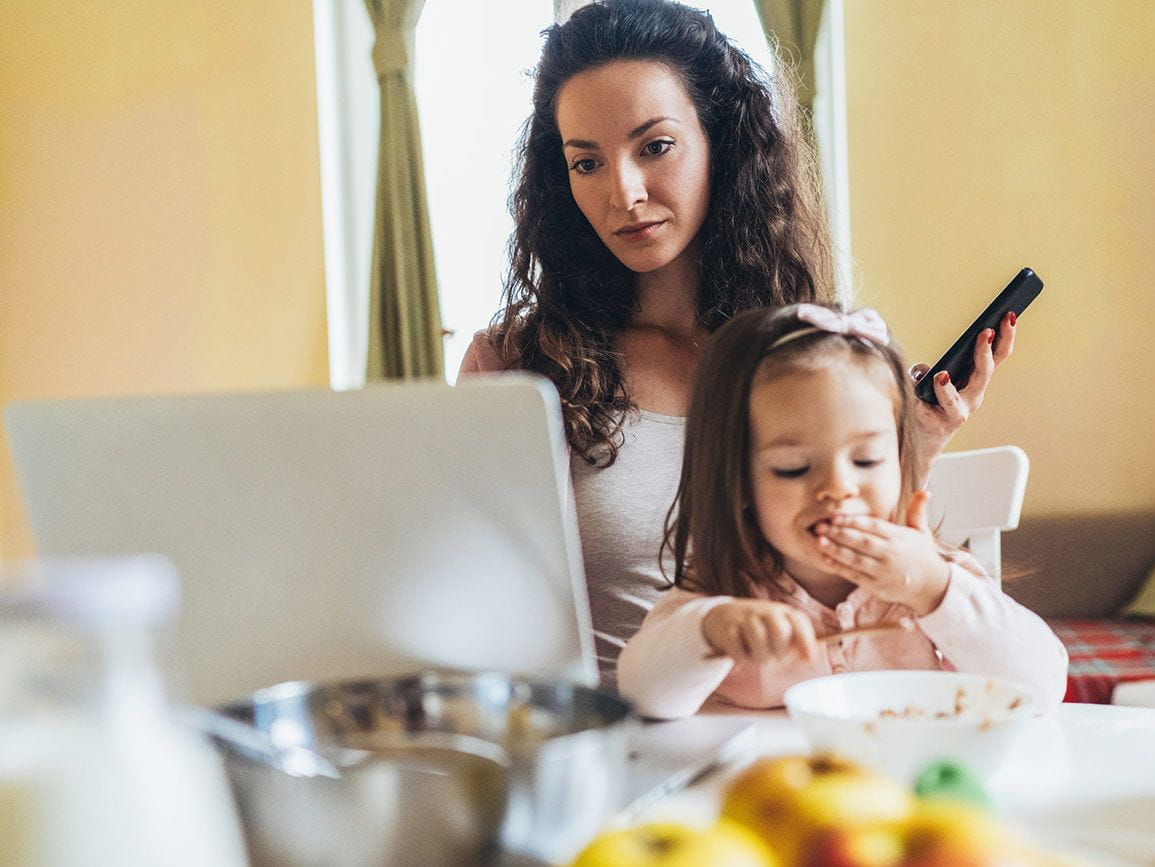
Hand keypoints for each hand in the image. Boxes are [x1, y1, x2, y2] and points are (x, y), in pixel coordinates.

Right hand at [702, 599, 817, 663]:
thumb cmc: (757, 627)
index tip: (808, 660)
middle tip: (773, 657)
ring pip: (758, 638)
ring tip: (756, 657)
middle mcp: (764, 610)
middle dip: (779, 651)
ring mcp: (744, 617)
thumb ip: (795, 640)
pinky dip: (740, 657)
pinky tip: (740, 655)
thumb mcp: (777, 627)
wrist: (721, 615)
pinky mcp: (727, 627)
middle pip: (779, 631)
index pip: (798, 621)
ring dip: (759, 656)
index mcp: (781, 612)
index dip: (805, 641)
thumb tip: (809, 658)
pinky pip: (737, 647)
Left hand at [814, 490, 950, 615]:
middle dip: (839, 533)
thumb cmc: (921, 554)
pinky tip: (826, 559)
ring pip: (856, 559)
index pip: (873, 526)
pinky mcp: (877, 586)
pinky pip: (855, 576)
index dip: (853, 521)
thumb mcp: (922, 531)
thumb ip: (917, 510)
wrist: (931, 586)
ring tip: (819, 541)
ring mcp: (883, 571)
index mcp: (898, 538)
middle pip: (861, 542)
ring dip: (835, 550)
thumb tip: (924, 490)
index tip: (835, 516)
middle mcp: (890, 554)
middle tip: (820, 526)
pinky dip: (840, 568)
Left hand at [909, 311, 1017, 481]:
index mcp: (976, 380)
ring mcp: (957, 412)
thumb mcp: (933, 378)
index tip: (1009, 315)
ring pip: (956, 399)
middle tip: (986, 332)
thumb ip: (927, 370)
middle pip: (985, 372)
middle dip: (986, 351)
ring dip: (947, 387)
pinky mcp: (937, 423)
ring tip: (941, 375)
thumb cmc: (933, 401)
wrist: (923, 438)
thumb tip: (922, 371)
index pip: (997, 355)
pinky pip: (926, 408)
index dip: (1005, 336)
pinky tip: (911, 388)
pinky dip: (917, 399)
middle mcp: (972, 396)